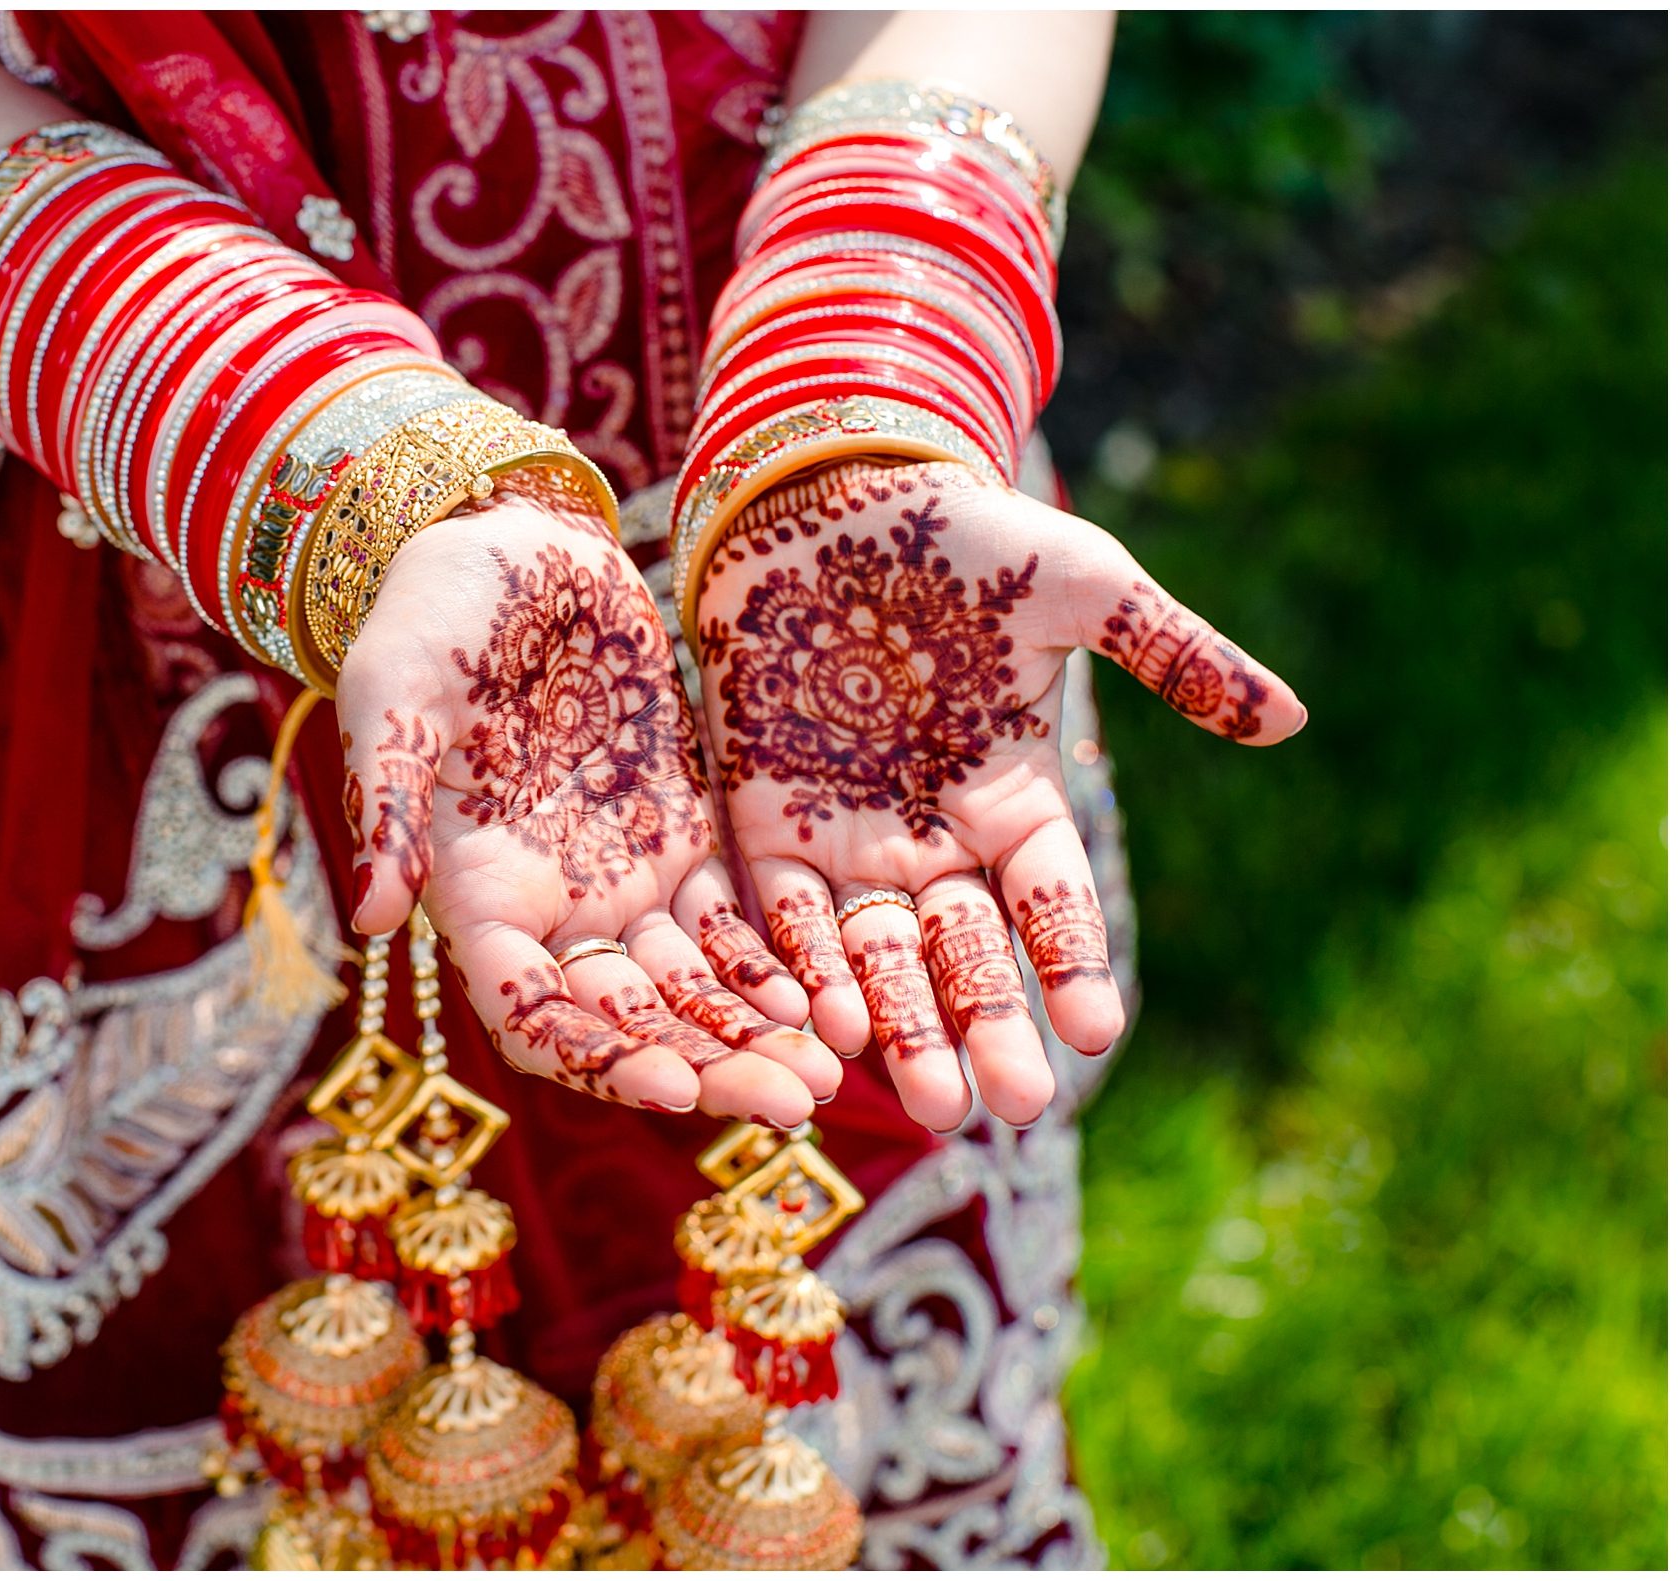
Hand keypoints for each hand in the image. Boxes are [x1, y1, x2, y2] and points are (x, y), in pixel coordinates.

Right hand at [337, 475, 842, 1125]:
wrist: (506, 547)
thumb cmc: (430, 618)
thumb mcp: (393, 695)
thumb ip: (385, 802)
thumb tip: (371, 916)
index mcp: (476, 898)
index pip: (536, 1014)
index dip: (600, 1058)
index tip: (674, 1086)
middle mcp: (550, 910)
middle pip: (630, 1022)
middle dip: (707, 1066)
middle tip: (792, 1103)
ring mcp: (619, 877)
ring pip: (689, 987)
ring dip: (750, 1035)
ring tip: (826, 1073)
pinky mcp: (678, 833)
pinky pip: (729, 921)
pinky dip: (769, 966)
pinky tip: (826, 997)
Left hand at [696, 459, 1305, 1129]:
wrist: (833, 491)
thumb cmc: (969, 533)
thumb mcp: (1084, 590)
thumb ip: (1174, 658)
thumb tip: (1292, 720)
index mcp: (1014, 797)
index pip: (1052, 903)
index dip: (1074, 964)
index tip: (1101, 1031)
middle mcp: (931, 836)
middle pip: (965, 953)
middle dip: (989, 1027)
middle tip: (1015, 1104)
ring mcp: (846, 835)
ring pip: (878, 953)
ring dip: (903, 1025)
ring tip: (929, 1099)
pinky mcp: (765, 818)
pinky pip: (784, 910)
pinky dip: (805, 964)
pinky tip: (826, 1023)